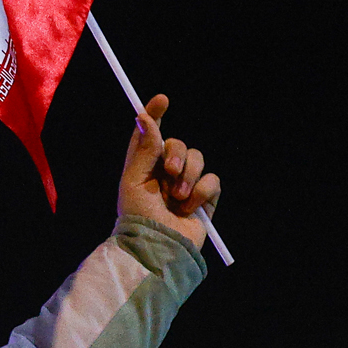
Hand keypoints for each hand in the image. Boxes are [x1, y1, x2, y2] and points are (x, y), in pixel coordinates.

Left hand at [117, 94, 220, 246]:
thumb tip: (145, 117)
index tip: (161, 100)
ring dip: (188, 176)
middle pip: (178, 144)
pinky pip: (212, 180)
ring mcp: (186, 184)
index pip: (151, 134)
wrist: (158, 247)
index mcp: (144, 166)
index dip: (155, 114)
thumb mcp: (135, 181)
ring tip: (177, 198)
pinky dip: (201, 191)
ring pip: (197, 158)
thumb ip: (144, 149)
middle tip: (169, 172)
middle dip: (176, 154)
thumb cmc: (139, 218)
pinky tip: (189, 208)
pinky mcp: (205, 198)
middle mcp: (165, 172)